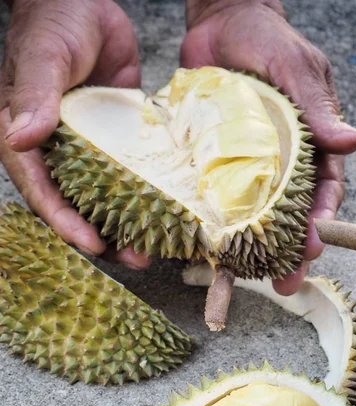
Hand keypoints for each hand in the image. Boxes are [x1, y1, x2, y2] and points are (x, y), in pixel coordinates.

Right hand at [0, 0, 149, 268]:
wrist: (86, 3)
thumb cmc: (55, 22)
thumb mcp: (44, 55)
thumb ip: (34, 94)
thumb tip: (20, 140)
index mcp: (25, 138)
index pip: (40, 190)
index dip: (64, 221)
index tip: (93, 244)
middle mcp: (55, 152)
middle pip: (74, 206)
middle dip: (101, 237)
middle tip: (135, 260)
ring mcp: (87, 151)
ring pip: (103, 200)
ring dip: (126, 227)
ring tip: (153, 252)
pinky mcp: (115, 143)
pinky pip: (128, 177)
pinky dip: (143, 199)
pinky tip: (164, 216)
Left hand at [181, 0, 355, 292]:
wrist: (220, 23)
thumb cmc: (266, 40)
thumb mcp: (296, 69)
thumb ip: (318, 107)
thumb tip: (352, 143)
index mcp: (311, 143)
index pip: (323, 189)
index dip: (321, 220)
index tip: (314, 246)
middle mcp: (282, 161)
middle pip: (291, 214)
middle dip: (290, 250)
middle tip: (284, 283)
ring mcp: (249, 164)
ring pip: (255, 214)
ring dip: (254, 249)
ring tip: (248, 280)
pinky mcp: (217, 161)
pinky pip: (217, 196)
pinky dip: (214, 222)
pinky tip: (207, 249)